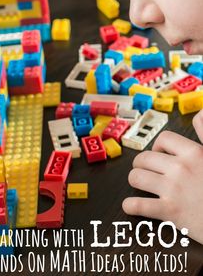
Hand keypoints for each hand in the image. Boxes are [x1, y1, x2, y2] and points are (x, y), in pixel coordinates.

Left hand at [122, 109, 202, 243]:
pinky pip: (137, 205)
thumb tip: (200, 113)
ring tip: (140, 184)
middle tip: (146, 169)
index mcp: (194, 153)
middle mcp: (180, 169)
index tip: (160, 154)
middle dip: (141, 163)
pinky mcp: (169, 212)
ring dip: (135, 180)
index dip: (158, 146)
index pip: (163, 138)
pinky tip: (131, 205)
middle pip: (144, 158)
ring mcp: (173, 190)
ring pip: (136, 177)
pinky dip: (130, 205)